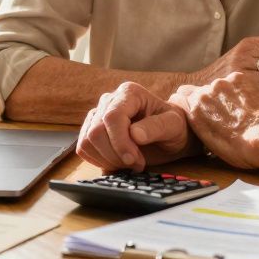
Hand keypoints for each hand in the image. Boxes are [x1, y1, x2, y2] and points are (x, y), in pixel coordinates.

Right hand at [76, 82, 195, 171]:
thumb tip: (135, 134)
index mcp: (129, 93)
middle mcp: (109, 100)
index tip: (134, 160)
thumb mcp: (174, 126)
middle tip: (137, 164)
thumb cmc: (175, 127)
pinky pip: (84, 149)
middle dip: (116, 155)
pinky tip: (118, 163)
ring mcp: (98, 115)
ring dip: (108, 160)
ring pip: (87, 142)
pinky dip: (100, 161)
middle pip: (96, 132)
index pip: (112, 117)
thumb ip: (157, 127)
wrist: (170, 136)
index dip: (119, 142)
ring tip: (130, 164)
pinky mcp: (91, 131)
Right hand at [172, 73, 258, 168]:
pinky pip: (236, 81)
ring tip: (241, 110)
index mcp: (194, 110)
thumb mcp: (211, 144)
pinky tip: (250, 103)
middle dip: (211, 100)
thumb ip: (200, 124)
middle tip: (225, 114)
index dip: (191, 103)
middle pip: (202, 91)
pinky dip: (241, 89)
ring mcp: (222, 82)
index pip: (181, 97)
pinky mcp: (239, 77)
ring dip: (227, 95)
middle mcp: (204, 93)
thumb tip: (199, 118)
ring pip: (220, 86)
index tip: (200, 108)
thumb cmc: (241, 148)